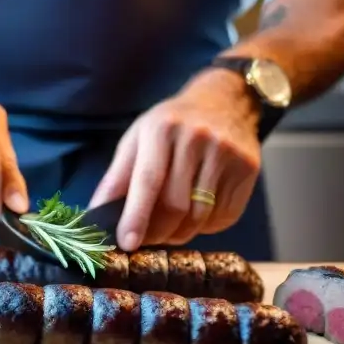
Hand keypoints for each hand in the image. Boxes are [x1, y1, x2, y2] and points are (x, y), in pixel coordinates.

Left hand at [89, 68, 261, 250]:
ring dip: (181, 232)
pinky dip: (206, 226)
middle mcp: (197, 138)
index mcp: (162, 128)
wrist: (224, 101)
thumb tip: (96, 214)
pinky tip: (197, 213)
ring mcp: (226, 152)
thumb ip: (117, 177)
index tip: (127, 243)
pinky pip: (224, 216)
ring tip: (171, 226)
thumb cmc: (171, 125)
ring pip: (200, 216)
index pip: (148, 180)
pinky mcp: (247, 168)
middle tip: (148, 239)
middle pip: (175, 205)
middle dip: (158, 232)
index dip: (136, 216)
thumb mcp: (138, 139)